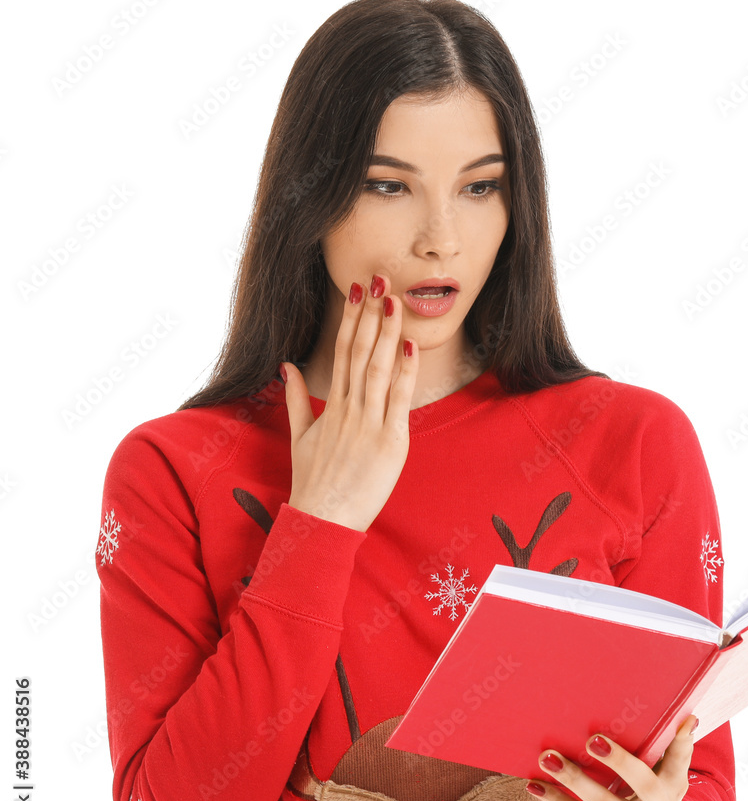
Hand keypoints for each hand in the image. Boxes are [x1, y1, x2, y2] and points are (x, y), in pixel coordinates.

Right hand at [282, 273, 417, 532]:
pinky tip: (408, 345)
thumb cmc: (314, 483)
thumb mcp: (301, 437)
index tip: (357, 290)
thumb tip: (287, 366)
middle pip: (360, 351)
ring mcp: (368, 423)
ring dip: (387, 332)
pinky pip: (398, 399)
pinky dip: (404, 371)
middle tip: (379, 279)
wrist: (322, 520)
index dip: (350, 319)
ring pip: (378, 368)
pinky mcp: (389, 441)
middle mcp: (348, 409)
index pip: (342, 352)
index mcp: (330, 406)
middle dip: (370, 314)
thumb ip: (296, 400)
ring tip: (394, 299)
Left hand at [525, 715, 697, 800]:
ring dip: (574, 780)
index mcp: (672, 789)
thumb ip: (676, 752)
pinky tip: (536, 786)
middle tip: (592, 739)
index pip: (679, 762)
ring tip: (548, 758)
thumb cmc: (653, 800)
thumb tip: (688, 718)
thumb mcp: (669, 780)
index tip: (680, 719)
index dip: (680, 743)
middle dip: (618, 761)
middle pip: (641, 784)